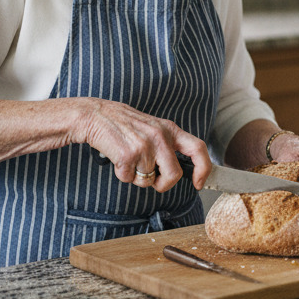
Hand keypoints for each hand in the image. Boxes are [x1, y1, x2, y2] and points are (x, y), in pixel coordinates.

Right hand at [71, 98, 211, 192]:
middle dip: (164, 184)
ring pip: (148, 180)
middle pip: (174, 174)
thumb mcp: (153, 127)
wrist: (96, 115)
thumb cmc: (124, 124)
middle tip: (154, 182)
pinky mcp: (127, 155)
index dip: (203, 169)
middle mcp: (160, 137)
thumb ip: (167, 144)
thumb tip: (177, 170)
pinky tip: (118, 158)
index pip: (198, 148)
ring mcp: (144, 146)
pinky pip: (129, 179)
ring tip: (128, 159)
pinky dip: (122, 174)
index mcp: (170, 129)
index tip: (199, 183)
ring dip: (137, 177)